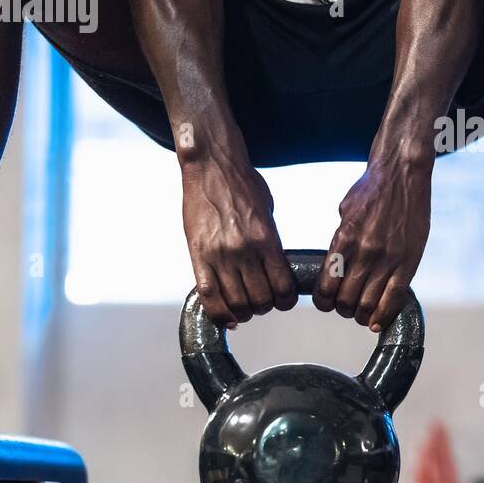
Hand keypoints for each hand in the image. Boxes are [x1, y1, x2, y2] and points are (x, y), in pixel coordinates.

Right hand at [182, 157, 296, 328]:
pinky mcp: (198, 254)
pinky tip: (228, 316)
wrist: (212, 166)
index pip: (283, 287)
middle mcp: (244, 250)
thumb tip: (275, 269)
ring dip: (244, 312)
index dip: (285, 301)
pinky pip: (208, 295)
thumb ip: (271, 242)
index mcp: (267, 239)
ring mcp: (219, 254)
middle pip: (260, 300)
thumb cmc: (243, 185)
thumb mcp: (267, 212)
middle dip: (265, 307)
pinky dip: (219, 313)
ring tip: (245, 308)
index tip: (283, 301)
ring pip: (236, 303)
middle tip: (263, 303)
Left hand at [315, 152, 431, 330]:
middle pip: (346, 300)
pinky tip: (377, 321)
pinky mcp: (409, 260)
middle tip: (344, 306)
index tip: (325, 302)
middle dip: (342, 309)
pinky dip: (384, 315)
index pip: (326, 287)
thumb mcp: (345, 212)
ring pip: (369, 304)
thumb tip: (336, 265)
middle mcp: (365, 252)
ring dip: (361, 315)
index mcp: (344, 239)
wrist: (402, 172)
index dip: (323, 302)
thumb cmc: (371, 189)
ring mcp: (389, 258)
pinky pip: (396, 298)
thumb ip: (341, 240)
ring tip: (360, 313)